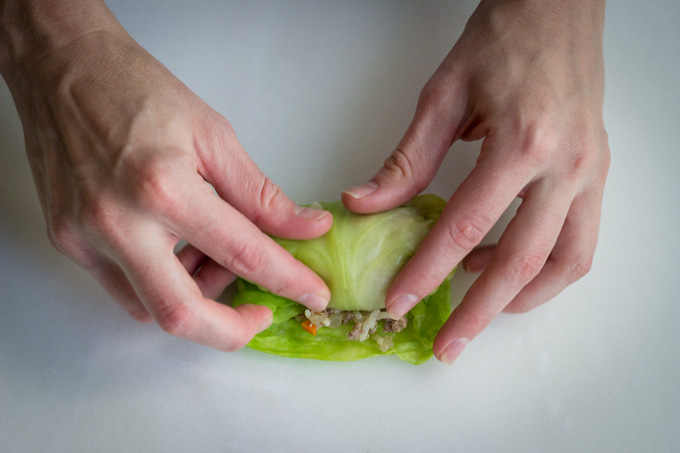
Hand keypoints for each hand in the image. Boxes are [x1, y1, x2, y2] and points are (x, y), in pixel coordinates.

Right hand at [1, 2, 331, 350]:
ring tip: (214, 255)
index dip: (286, 281)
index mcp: (163, 188)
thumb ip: (261, 195)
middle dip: (230, 331)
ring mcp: (85, 237)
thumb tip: (306, 227)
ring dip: (195, 297)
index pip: (241, 254)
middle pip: (180, 315)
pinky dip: (161, 282)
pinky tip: (179, 251)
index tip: (312, 295)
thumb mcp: (214, 136)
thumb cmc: (136, 89)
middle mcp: (118, 222)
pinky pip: (122, 287)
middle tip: (259, 314)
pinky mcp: (67, 241)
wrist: (63, 68)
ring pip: (148, 308)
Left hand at [342, 0, 609, 362]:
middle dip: (478, 311)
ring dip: (521, 299)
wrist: (557, 8)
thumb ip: (405, 160)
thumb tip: (364, 204)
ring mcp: (590, 173)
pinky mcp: (597, 174)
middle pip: (521, 261)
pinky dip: (547, 270)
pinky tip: (511, 270)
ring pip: (565, 262)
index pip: (466, 226)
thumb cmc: (503, 40)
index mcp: (522, 141)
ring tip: (479, 311)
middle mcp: (566, 165)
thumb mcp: (443, 97)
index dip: (428, 270)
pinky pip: (581, 241)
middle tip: (446, 345)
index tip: (400, 301)